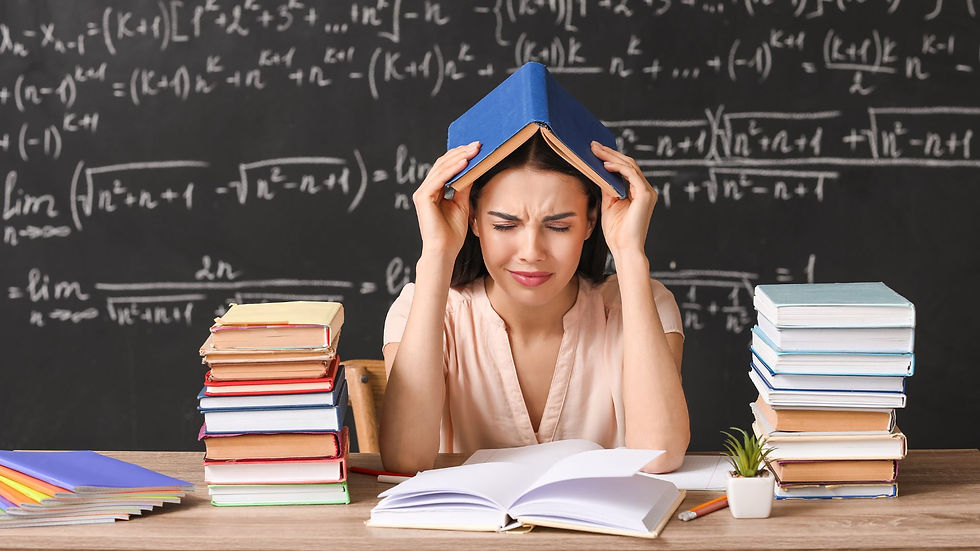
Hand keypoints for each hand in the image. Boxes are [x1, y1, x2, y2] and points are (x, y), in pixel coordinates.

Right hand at [412, 141, 480, 255]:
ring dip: (458, 157)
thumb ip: (464, 186)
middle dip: (460, 153)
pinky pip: (439, 179)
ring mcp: (422, 193)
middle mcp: (426, 190)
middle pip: (442, 164)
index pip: (446, 167)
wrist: (444, 250)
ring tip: (473, 150)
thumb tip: (473, 169)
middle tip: (477, 145)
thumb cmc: (452, 233)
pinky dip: (452, 170)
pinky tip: (465, 163)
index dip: (460, 156)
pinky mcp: (423, 198)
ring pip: (441, 168)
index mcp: (434, 191)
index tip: (476, 149)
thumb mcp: (462, 204)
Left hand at [590, 141, 657, 255]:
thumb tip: (599, 173)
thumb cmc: (616, 232)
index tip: (595, 150)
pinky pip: (631, 174)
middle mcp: (645, 190)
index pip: (625, 169)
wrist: (625, 249)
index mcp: (638, 192)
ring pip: (630, 166)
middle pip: (628, 164)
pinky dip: (618, 168)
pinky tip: (605, 164)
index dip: (611, 158)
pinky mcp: (645, 195)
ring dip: (611, 156)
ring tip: (595, 150)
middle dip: (609, 153)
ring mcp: (647, 192)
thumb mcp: (608, 205)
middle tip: (593, 145)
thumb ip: (607, 188)